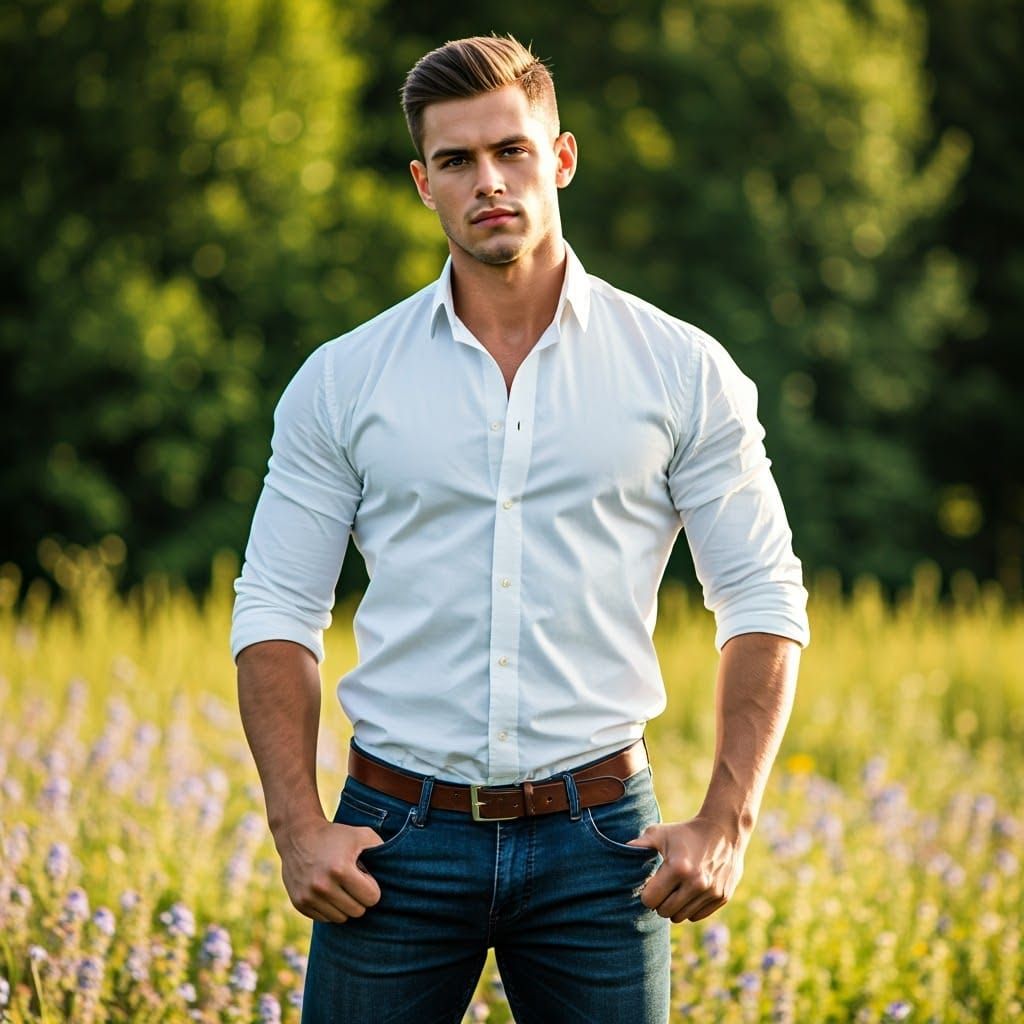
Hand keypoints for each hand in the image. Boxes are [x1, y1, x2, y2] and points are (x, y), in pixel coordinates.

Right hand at [274, 817, 383, 922]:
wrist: (298, 835)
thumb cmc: (336, 835)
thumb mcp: (362, 835)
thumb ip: (381, 850)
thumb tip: (398, 870)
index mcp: (341, 869)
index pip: (371, 898)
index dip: (372, 887)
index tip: (364, 876)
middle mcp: (323, 886)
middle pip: (357, 911)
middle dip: (360, 898)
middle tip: (353, 882)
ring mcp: (309, 897)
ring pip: (341, 918)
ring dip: (345, 905)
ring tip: (340, 886)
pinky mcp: (299, 904)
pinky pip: (325, 919)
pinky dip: (330, 908)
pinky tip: (327, 891)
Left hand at [627, 817, 744, 921]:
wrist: (723, 830)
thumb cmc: (685, 832)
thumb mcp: (660, 833)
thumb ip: (639, 844)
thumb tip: (619, 851)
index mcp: (677, 868)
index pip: (651, 901)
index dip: (647, 894)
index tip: (650, 885)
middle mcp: (696, 883)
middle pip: (665, 912)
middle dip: (660, 902)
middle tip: (662, 888)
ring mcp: (711, 892)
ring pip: (681, 917)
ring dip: (674, 907)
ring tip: (675, 890)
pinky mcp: (722, 897)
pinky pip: (697, 917)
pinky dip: (690, 909)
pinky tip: (690, 892)